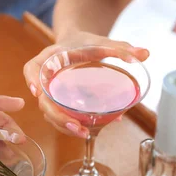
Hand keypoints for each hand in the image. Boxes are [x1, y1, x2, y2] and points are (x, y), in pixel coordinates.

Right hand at [23, 31, 148, 137]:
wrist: (78, 45)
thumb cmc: (85, 43)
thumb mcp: (101, 42)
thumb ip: (121, 48)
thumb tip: (145, 54)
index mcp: (50, 58)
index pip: (31, 67)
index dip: (30, 80)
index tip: (38, 91)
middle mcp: (46, 77)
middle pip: (42, 98)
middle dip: (56, 115)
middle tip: (76, 125)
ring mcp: (50, 92)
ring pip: (48, 112)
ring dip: (63, 125)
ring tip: (84, 133)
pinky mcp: (58, 102)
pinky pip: (59, 115)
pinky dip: (71, 124)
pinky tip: (90, 130)